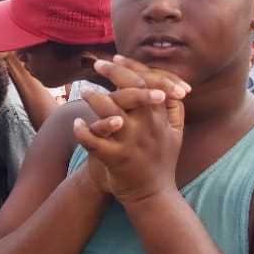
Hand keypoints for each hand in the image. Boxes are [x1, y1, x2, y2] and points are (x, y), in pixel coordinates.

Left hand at [72, 57, 185, 204]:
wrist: (154, 196)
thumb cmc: (161, 161)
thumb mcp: (176, 134)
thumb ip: (173, 110)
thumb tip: (170, 85)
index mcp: (161, 118)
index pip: (149, 82)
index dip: (132, 67)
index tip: (116, 57)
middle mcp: (149, 127)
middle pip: (132, 90)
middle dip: (114, 73)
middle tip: (96, 64)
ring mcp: (132, 142)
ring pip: (112, 111)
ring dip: (95, 98)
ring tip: (84, 91)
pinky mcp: (116, 159)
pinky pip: (95, 140)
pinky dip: (83, 131)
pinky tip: (77, 123)